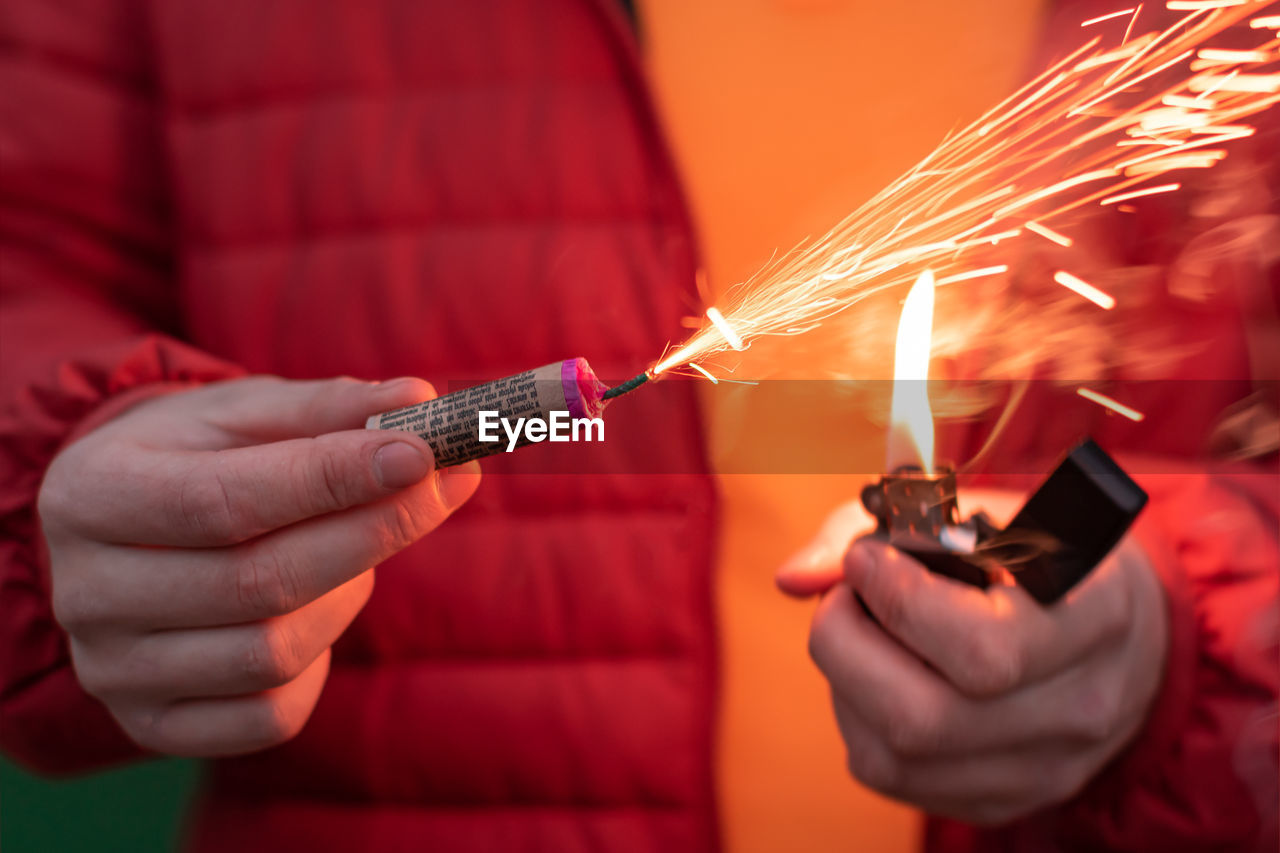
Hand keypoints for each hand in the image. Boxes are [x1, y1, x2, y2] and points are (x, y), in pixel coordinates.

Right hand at [38, 376, 478, 756]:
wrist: (129, 529)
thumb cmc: (197, 456)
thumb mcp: (246, 413)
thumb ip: (329, 408)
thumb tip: (418, 400)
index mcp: (91, 495)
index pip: (222, 501)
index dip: (331, 481)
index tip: (422, 453)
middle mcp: (86, 594)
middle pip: (256, 583)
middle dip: (371, 533)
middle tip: (445, 487)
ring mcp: (115, 673)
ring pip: (272, 655)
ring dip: (346, 595)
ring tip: (358, 545)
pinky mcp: (156, 724)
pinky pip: (270, 715)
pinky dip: (321, 662)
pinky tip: (322, 608)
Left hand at [776, 492, 1167, 824]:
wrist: (1119, 635)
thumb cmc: (1032, 555)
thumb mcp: (984, 513)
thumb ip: (880, 526)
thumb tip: (794, 576)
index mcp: (1095, 617)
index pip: (986, 650)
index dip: (900, 603)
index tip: (865, 559)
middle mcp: (1081, 707)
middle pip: (926, 718)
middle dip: (847, 646)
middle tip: (841, 596)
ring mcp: (1045, 768)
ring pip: (897, 755)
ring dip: (844, 682)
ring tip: (856, 630)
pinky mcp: (1003, 798)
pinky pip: (892, 777)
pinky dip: (856, 718)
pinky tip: (874, 673)